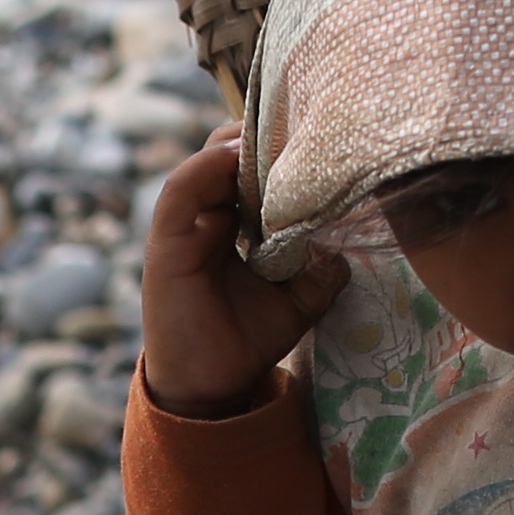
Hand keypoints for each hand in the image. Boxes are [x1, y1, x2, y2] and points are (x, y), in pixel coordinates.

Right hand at [137, 132, 345, 415]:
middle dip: (264, 137)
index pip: (249, 168)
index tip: (317, 135)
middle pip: (228, 155)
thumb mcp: (296, 302)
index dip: (278, 148)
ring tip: (277, 136)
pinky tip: (237, 157)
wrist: (211, 388)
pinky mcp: (166, 241)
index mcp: (230, 225)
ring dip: (239, 146)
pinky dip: (208, 168)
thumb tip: (347, 249)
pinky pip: (182, 190)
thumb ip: (319, 274)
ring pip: (206, 164)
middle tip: (303, 125)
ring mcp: (182, 227)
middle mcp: (204, 219)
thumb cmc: (245, 343)